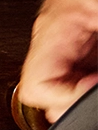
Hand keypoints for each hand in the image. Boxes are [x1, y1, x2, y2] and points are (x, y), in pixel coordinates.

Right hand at [22, 0, 97, 121]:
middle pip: (51, 92)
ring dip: (89, 84)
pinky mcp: (85, 33)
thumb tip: (91, 81)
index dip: (68, 100)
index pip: (36, 88)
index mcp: (54, 30)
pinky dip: (95, 72)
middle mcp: (55, 36)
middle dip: (78, 96)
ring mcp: (70, 35)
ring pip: (68, 81)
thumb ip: (94, 50)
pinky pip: (85, 66)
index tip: (92, 92)